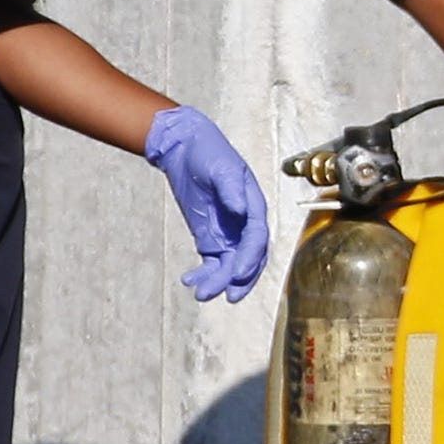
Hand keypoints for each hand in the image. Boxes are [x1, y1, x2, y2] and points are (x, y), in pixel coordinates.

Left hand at [142, 105, 269, 302]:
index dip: (250, 258)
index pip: (257, 239)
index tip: (237, 274)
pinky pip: (212, 262)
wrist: (186, 148)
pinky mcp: (210, 237)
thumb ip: (230, 189)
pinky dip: (204, 274)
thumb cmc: (209, 153)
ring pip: (229, 265)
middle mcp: (244, 224)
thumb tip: (240, 211)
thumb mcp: (220, 168)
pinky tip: (189, 280)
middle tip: (223, 295)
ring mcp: (228, 233)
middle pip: (248, 258)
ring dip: (219, 281)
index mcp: (253, 207)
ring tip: (201, 293)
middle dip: (238, 279)